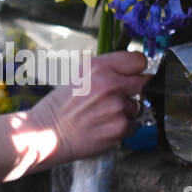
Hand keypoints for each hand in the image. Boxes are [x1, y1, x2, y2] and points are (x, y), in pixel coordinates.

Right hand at [27, 50, 148, 166]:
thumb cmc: (62, 106)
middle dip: (133, 90)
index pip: (138, 60)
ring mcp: (117, 106)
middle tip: (116, 97)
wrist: (48, 132)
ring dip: (125, 111)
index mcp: (98, 66)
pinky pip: (133, 124)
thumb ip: (105, 70)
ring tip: (103, 115)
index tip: (133, 74)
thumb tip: (131, 70)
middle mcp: (110, 83)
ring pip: (137, 106)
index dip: (136, 68)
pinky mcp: (121, 126)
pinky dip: (122, 127)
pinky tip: (104, 126)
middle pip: (143, 82)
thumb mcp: (79, 76)